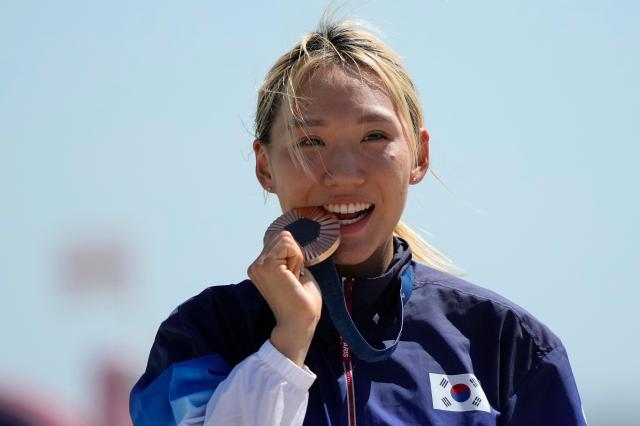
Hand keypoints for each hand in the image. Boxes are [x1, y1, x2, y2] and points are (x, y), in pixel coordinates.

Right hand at [247, 230, 321, 365]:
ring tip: (293, 278)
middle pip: (282, 235)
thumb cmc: (302, 301)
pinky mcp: (266, 265)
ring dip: (296, 256)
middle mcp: (255, 265)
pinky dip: (297, 257)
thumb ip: (288, 255)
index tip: (293, 277)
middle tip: (294, 278)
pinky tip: (293, 276)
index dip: (293, 254)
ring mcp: (258, 265)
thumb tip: (289, 238)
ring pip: (285, 237)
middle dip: (295, 254)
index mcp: (260, 267)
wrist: (300, 322)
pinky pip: (288, 244)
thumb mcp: (294, 270)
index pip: (279, 240)